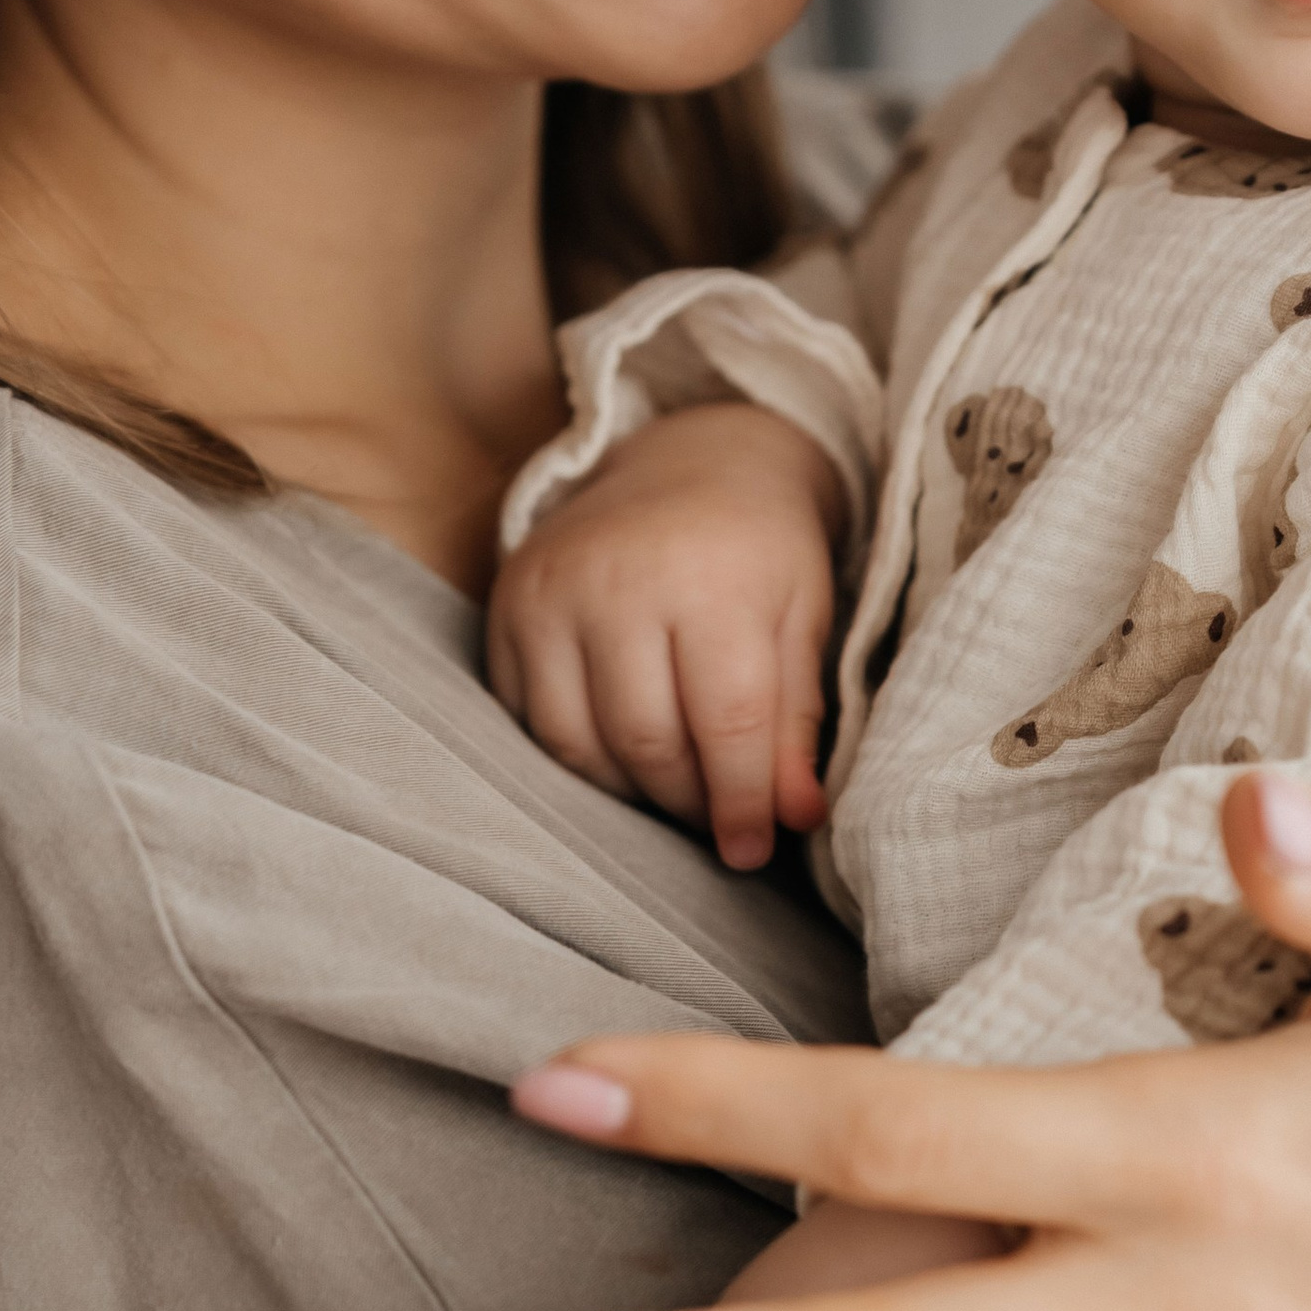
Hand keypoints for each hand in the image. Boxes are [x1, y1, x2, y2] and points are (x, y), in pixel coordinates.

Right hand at [486, 402, 844, 867]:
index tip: (751, 850)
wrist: (692, 460)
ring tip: (673, 785)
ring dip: (628, 788)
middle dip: (686, 800)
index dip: (741, 802)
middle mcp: (617, 581)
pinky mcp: (507, 603)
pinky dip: (575, 755)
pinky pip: (526, 717)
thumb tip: (794, 818)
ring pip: (575, 743)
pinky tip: (618, 752)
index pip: (724, 725)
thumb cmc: (762, 549)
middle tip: (715, 815)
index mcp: (710, 581)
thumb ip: (796, 721)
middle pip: (645, 742)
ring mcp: (550, 590)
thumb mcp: (803, 622)